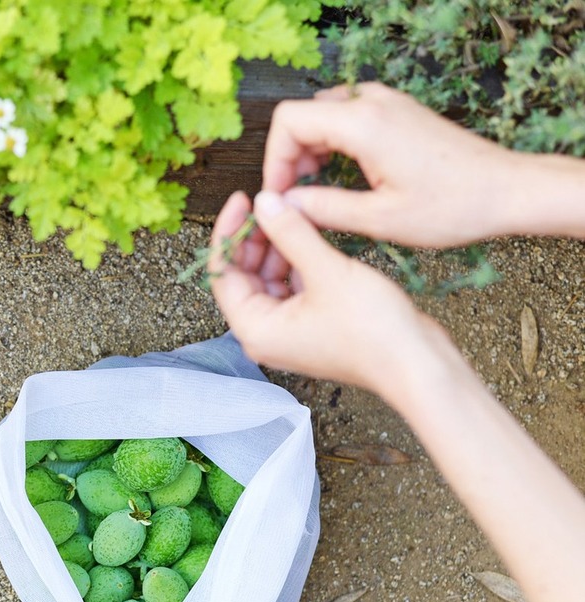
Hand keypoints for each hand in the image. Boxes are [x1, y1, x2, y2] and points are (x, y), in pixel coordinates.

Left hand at [208, 189, 441, 394]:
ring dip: (278, 248)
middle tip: (273, 202)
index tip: (242, 199)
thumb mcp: (326, 271)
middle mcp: (265, 335)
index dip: (229, 233)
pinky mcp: (310, 327)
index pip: (223, 274)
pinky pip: (291, 288)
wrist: (415, 364)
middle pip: (243, 277)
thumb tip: (264, 202)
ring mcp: (288, 333)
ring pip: (269, 280)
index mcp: (255, 329)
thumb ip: (291, 233)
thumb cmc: (373, 329)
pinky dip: (296, 262)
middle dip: (256, 238)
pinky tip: (310, 236)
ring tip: (295, 214)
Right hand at [263, 82, 518, 246]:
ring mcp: (387, 103)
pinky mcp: (397, 112)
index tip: (278, 196)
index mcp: (364, 124)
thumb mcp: (379, 220)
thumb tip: (282, 206)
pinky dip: (331, 145)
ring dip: (309, 152)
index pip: (289, 122)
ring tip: (313, 193)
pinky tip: (337, 177)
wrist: (506, 190)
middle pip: (302, 116)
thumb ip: (322, 210)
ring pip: (323, 116)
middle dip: (289, 159)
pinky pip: (347, 118)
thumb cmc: (451, 207)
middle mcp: (372, 103)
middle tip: (293, 200)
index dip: (274, 160)